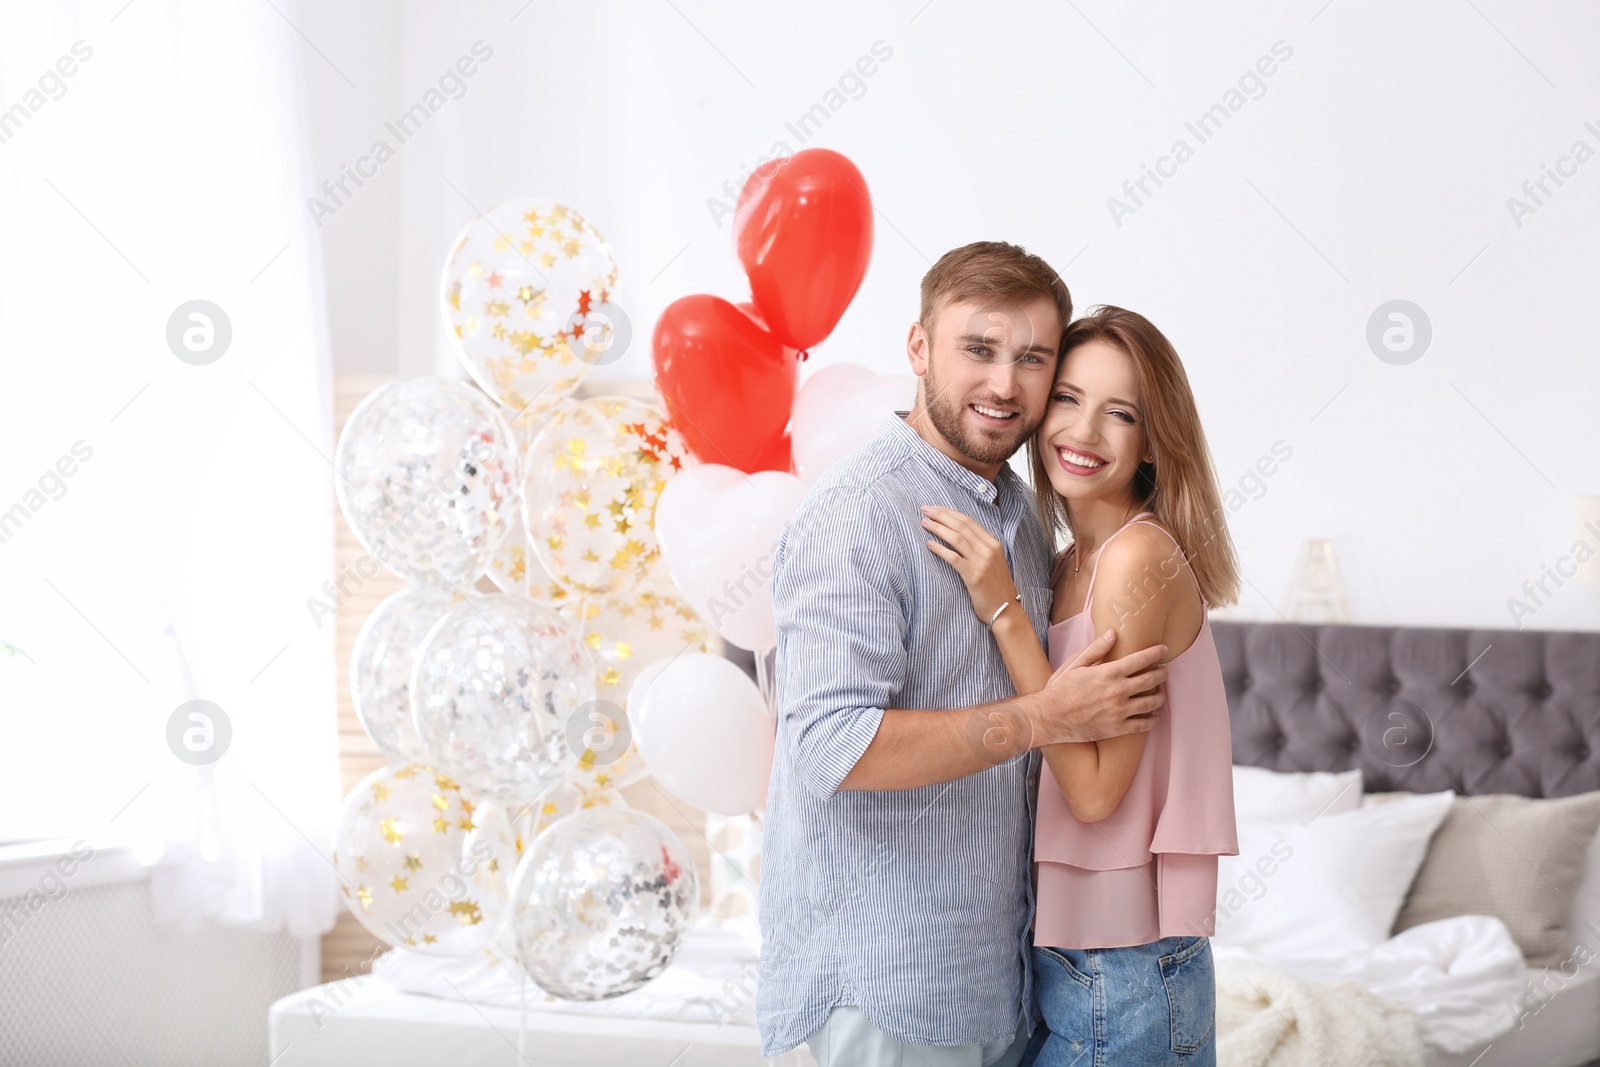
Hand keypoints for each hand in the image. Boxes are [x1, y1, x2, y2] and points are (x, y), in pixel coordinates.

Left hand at [919, 504, 1018, 623]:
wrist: (1005, 611)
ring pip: (957, 538)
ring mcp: (982, 562)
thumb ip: (979, 547)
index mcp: (993, 543)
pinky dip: (940, 549)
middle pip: (961, 526)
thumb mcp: (992, 561)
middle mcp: (989, 549)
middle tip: (925, 509)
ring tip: (924, 523)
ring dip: (938, 528)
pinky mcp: (973, 576)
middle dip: (941, 515)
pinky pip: (953, 558)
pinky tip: (929, 544)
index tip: (935, 508)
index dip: (950, 513)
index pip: (969, 521)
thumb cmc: (995, 587)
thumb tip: (958, 534)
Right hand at [1030, 628, 1168, 743]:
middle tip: (1164, 671)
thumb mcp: (1075, 664)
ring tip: (1161, 693)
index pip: (1140, 660)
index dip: (1155, 653)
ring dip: (1160, 696)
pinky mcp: (1117, 729)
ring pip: (1150, 703)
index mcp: (1109, 673)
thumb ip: (1096, 649)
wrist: (1049, 718)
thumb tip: (1112, 633)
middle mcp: (1118, 691)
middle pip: (1150, 680)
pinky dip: (1152, 720)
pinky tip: (1154, 717)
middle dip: (1161, 674)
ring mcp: (1119, 711)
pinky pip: (1142, 725)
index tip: (1164, 650)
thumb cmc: (1060, 689)